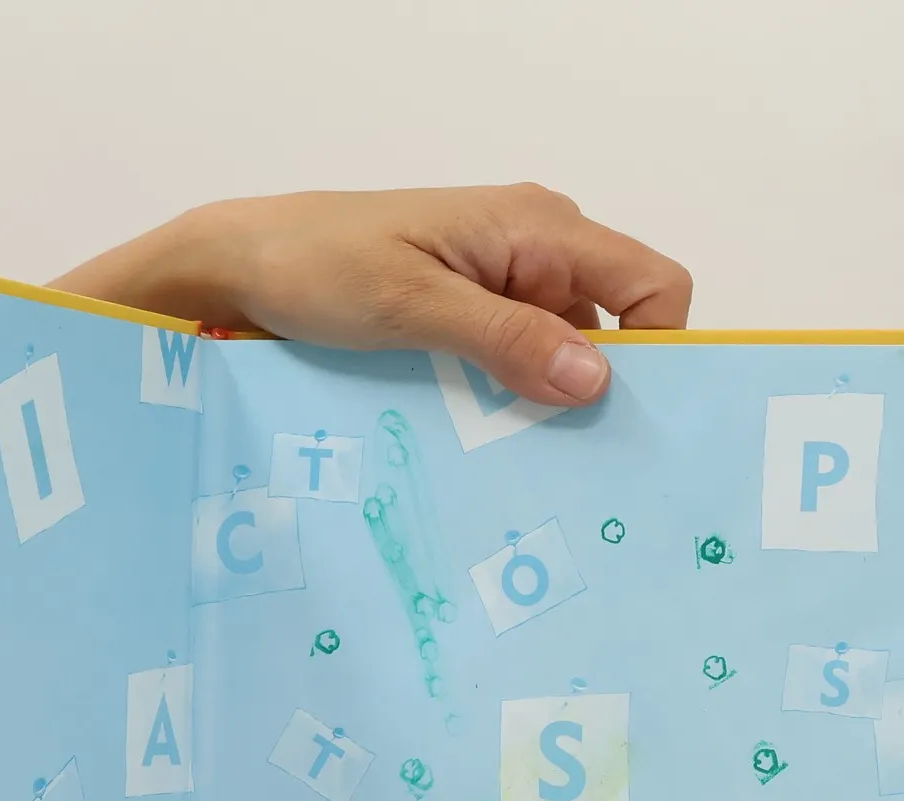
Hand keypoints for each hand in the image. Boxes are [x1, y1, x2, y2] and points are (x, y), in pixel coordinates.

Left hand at [52, 184, 691, 406]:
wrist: (243, 263)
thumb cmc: (319, 267)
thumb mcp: (412, 305)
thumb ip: (504, 337)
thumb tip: (596, 379)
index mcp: (538, 228)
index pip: (651, 285)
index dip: (659, 353)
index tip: (625, 424)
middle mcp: (536, 248)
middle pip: (615, 327)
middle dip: (601, 393)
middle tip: (576, 468)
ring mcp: (503, 282)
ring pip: (564, 353)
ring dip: (549, 405)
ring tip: (526, 469)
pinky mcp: (471, 314)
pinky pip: (519, 361)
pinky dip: (512, 400)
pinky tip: (489, 446)